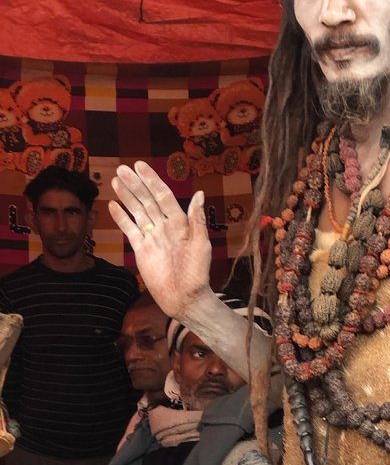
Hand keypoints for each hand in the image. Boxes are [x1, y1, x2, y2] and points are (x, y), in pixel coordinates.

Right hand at [110, 161, 211, 319]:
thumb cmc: (197, 273)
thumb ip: (197, 220)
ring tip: (116, 180)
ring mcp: (152, 238)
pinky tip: (113, 205)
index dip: (152, 181)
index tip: (140, 166)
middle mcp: (164, 227)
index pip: (163, 196)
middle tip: (122, 169)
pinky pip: (130, 230)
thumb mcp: (201, 245)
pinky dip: (122, 218)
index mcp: (179, 223)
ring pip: (137, 212)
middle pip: (147, 201)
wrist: (185, 298)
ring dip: (127, 196)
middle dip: (135, 185)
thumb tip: (198, 193)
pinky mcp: (142, 250)